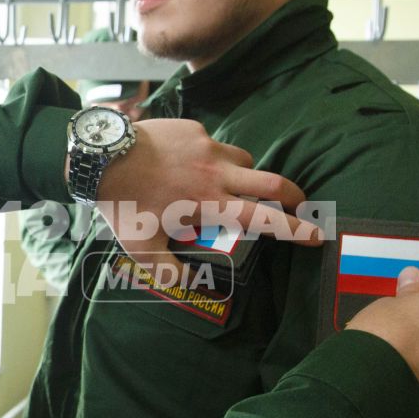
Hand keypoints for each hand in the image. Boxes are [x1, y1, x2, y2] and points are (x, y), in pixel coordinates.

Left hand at [92, 119, 320, 273]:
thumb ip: (167, 271)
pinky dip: (212, 157)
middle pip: (274, 183)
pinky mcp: (195, 128)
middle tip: (299, 206)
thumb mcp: (141, 247)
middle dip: (293, 196)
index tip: (317, 235)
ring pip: (245, 161)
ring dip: (247, 175)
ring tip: (231, 186)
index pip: (266, 220)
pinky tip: (189, 164)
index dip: (296, 229)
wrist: (101, 156)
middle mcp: (217, 174)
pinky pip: (215, 144)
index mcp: (211, 205)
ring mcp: (208, 147)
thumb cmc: (122, 204)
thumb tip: (186, 288)